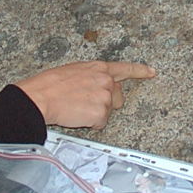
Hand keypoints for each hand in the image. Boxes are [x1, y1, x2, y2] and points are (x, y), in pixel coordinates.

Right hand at [15, 60, 156, 128]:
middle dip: (107, 102)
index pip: (125, 68)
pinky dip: (90, 123)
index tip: (151, 72)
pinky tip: (77, 115)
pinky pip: (100, 123)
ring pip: (108, 112)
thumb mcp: (74, 71)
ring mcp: (105, 97)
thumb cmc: (50, 84)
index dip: (140, 71)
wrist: (41, 97)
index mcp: (99, 68)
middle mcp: (106, 81)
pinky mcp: (101, 113)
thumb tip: (96, 84)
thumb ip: (91, 76)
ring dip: (94, 113)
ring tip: (76, 107)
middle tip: (85, 102)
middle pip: (118, 97)